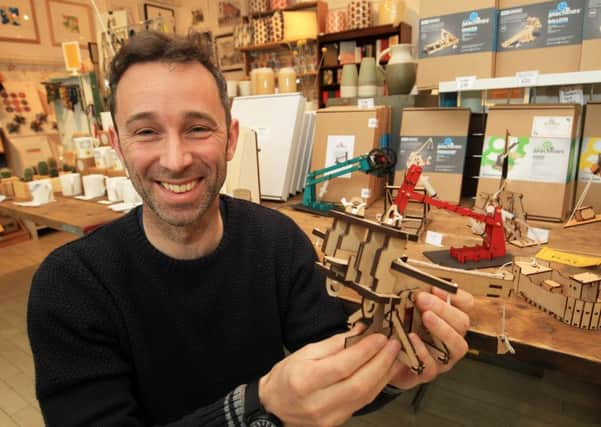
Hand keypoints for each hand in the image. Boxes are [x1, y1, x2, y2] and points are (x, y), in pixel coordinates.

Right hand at [259, 323, 401, 426]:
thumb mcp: (304, 352)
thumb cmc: (287, 377)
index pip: (342, 366)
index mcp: (305, 380)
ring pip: (365, 396)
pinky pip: (363, 403)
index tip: (380, 336)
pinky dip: (376, 385)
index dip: (365, 351)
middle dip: (381, 362)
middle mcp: (317, 403)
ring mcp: (329, 417)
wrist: (274, 407)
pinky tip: (383, 372)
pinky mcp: (338, 422)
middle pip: (359, 384)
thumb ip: (334, 343)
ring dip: (384, 374)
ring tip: (394, 356)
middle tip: (394, 344)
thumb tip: (361, 331)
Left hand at [389, 287, 473, 389]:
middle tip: (423, 299)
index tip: (436, 287)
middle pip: (462, 322)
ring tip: (426, 316)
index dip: (456, 295)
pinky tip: (412, 339)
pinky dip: (423, 350)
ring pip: (456, 345)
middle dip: (443, 308)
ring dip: (441, 328)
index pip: (466, 304)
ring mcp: (443, 357)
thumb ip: (416, 297)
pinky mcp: (428, 372)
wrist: (388, 359)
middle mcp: (452, 338)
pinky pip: (432, 365)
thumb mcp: (408, 310)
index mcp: (449, 319)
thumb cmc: (401, 331)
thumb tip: (415, 280)